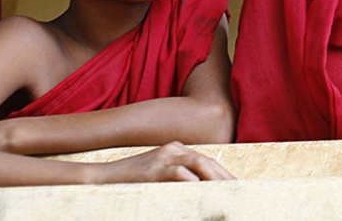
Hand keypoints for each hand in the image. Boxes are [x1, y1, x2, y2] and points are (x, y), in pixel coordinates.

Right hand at [89, 142, 233, 183]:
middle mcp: (173, 148)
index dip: (223, 173)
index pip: (207, 160)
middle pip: (208, 161)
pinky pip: (182, 175)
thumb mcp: (159, 173)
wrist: (104, 177)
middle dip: (224, 177)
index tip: (235, 186)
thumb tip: (201, 187)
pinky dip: (195, 184)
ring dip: (216, 179)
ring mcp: (164, 157)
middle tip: (238, 190)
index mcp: (176, 148)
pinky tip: (205, 193)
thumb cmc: (133, 179)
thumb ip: (179, 175)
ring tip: (227, 192)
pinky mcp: (156, 168)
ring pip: (200, 165)